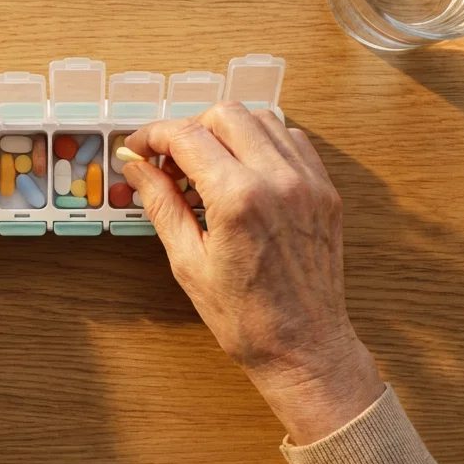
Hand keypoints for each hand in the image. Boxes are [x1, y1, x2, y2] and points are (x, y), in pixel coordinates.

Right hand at [123, 102, 383, 444]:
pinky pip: (292, 141)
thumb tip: (137, 168)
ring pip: (262, 119)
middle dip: (190, 128)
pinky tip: (244, 172)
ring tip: (206, 166)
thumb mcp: (188, 262)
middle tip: (170, 160)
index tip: (137, 149)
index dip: (153, 135)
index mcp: (238, 199)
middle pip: (225, 114)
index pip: (187, 136)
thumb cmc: (246, 318)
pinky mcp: (325, 191)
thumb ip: (162, 204)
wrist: (305, 348)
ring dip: (227, 131)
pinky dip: (263, 143)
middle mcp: (278, 180)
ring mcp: (308, 182)